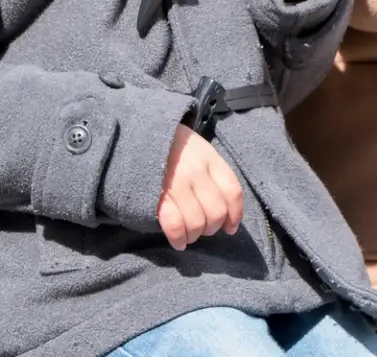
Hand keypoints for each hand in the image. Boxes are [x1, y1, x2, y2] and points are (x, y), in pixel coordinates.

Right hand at [158, 124, 244, 249]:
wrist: (140, 133)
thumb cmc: (173, 145)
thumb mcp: (199, 149)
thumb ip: (212, 173)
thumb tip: (226, 210)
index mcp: (209, 157)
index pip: (232, 191)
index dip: (235, 215)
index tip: (231, 227)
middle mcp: (195, 171)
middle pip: (216, 211)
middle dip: (213, 227)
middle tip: (206, 229)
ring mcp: (175, 183)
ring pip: (196, 221)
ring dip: (196, 235)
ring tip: (191, 235)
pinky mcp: (155, 195)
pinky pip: (173, 224)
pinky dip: (178, 238)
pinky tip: (179, 243)